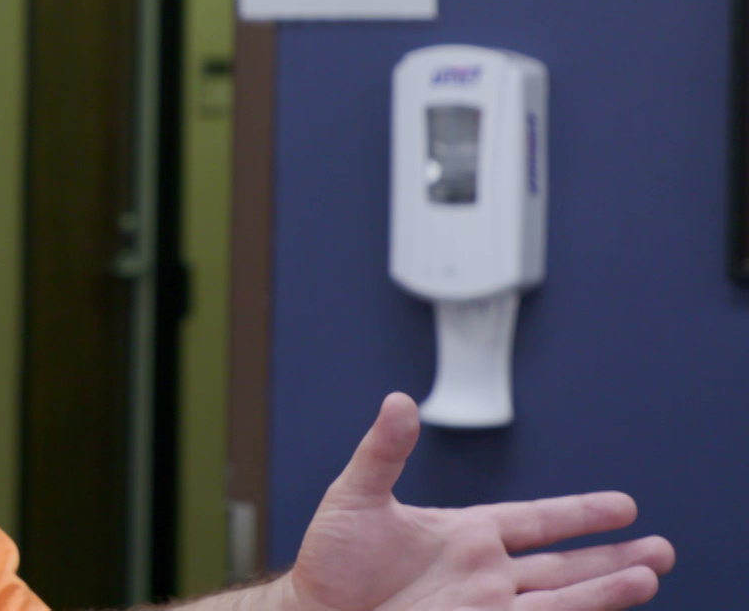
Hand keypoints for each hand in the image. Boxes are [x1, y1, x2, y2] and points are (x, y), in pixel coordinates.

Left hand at [281, 393, 672, 610]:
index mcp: (466, 534)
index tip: (623, 505)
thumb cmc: (330, 558)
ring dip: (605, 590)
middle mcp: (485, 572)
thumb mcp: (356, 495)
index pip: (537, 521)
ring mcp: (484, 607)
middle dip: (612, 558)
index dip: (578, 514)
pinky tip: (603, 606)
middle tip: (662, 551)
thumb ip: (384, 451)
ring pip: (561, 598)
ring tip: (650, 577)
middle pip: (564, 565)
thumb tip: (400, 401)